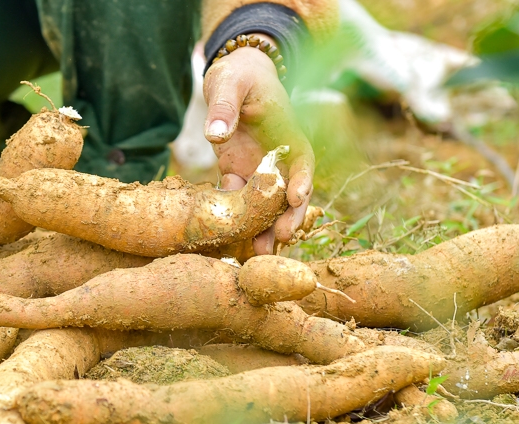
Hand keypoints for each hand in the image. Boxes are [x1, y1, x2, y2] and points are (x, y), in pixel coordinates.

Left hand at [203, 37, 313, 254]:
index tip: (297, 197)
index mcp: (287, 133)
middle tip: (282, 238)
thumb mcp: (229, 82)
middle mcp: (278, 157)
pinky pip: (240, 201)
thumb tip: (215, 134)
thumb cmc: (237, 75)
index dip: (302, 179)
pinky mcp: (238, 173)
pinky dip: (239, 219)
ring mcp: (259, 168)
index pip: (302, 160)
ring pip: (268, 204)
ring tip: (259, 253)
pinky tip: (232, 238)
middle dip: (289, 216)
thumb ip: (224, 106)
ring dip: (266, 227)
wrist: (231, 78)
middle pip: (291, 192)